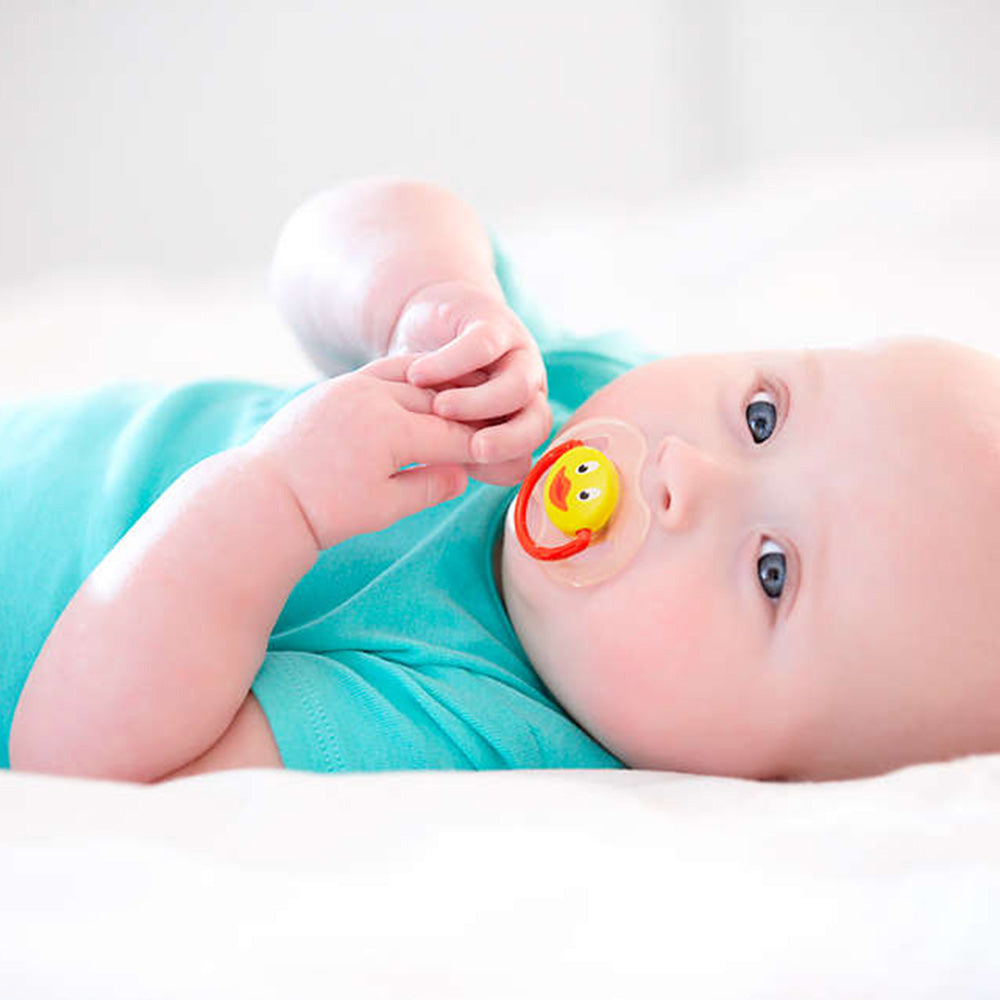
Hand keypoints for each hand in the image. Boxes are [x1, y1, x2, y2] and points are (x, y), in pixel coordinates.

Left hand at [245, 356, 473, 549]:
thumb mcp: (384, 507)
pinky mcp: (337, 385)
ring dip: (442, 389)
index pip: (452, 434)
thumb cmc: (326, 510)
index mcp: (389, 429)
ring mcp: (352, 385)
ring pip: (413, 379)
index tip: (506, 452)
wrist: (267, 495)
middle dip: (468, 416)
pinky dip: (411, 378)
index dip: (481, 444)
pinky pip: (385, 372)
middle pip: (437, 402)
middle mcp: (372, 397)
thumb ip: (429, 487)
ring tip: (466, 403)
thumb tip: (465, 474)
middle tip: (495, 425)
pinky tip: (426, 388)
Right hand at [391, 280, 550, 485]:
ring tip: (439, 408)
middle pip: (537, 424)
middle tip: (471, 449)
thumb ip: (451, 449)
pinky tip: (418, 375)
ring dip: (480, 403)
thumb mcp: (439, 423)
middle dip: (507, 441)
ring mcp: (516, 354)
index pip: (525, 456)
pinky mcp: (493, 321)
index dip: (500, 467)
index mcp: (518, 424)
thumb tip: (451, 479)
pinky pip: (484, 345)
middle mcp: (527, 392)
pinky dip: (451, 364)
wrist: (427, 319)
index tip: (461, 469)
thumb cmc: (430, 384)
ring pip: (518, 387)